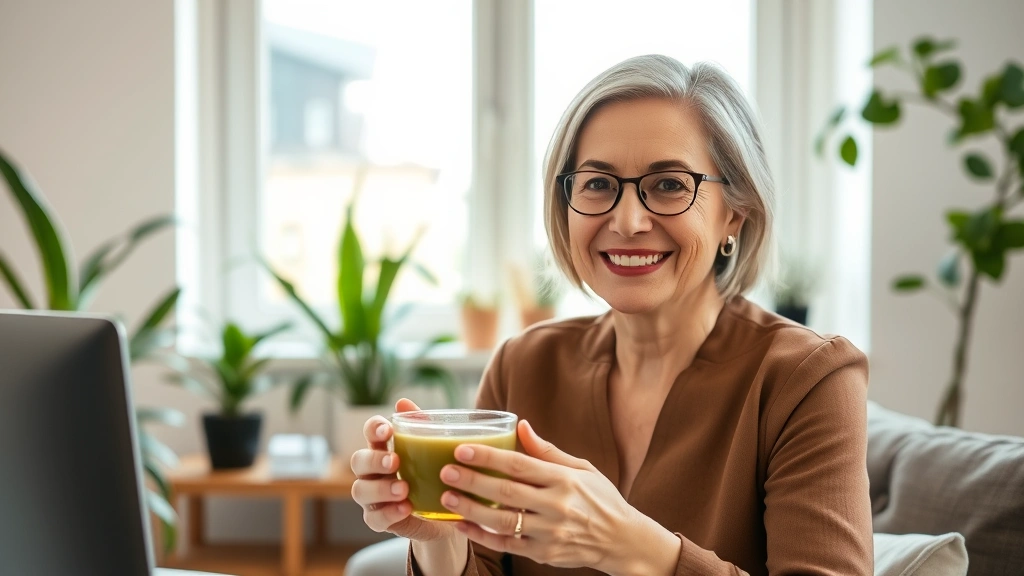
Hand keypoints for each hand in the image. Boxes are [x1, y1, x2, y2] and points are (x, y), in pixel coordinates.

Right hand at [350, 398, 454, 542]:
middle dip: (374, 460)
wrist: (445, 515)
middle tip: (395, 461)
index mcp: (384, 449)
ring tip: (403, 489)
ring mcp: (372, 497)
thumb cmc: (435, 475)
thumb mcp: (434, 450)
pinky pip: (374, 518)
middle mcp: (372, 472)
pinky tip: (405, 508)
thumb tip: (403, 402)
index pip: (370, 432)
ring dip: (380, 488)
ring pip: (360, 490)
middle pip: (358, 461)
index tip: (388, 429)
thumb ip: (421, 426)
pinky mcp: (379, 520)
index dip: (373, 428)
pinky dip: (388, 513)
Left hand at [436, 420, 672, 572]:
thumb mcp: (581, 468)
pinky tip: (462, 525)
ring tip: (447, 497)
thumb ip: (547, 450)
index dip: (489, 457)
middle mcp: (558, 506)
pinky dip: (482, 537)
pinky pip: (507, 545)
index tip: (463, 449)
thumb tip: (521, 425)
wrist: (622, 540)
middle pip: (507, 493)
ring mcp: (550, 533)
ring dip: (471, 510)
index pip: (520, 465)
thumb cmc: (599, 499)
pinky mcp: (545, 554)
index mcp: (565, 480)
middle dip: (474, 481)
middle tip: (447, 470)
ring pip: (503, 522)